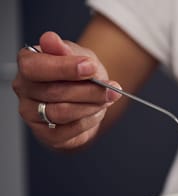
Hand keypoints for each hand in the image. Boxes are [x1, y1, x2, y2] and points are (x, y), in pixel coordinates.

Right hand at [12, 31, 121, 149]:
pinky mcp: (47, 134)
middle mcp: (24, 89)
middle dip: (89, 91)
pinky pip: (70, 130)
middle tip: (112, 89)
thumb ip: (67, 50)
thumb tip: (50, 40)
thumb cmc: (80, 74)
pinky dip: (89, 121)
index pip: (35, 67)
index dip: (64, 68)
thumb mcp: (80, 56)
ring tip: (107, 100)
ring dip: (91, 106)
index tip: (90, 67)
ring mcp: (32, 113)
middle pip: (54, 92)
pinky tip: (97, 112)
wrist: (88, 97)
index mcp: (28, 64)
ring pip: (62, 113)